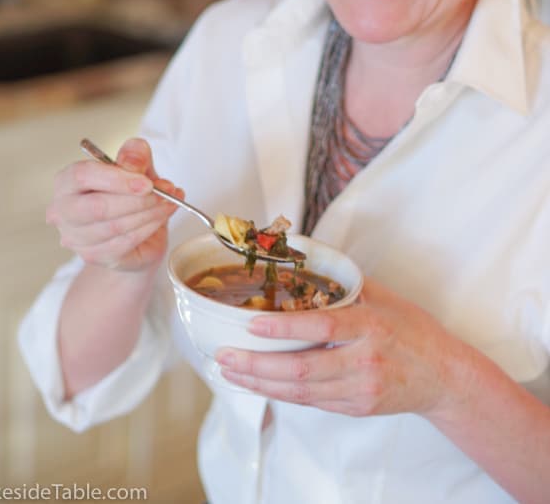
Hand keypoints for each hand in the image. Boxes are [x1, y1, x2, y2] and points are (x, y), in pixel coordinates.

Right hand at [47, 137, 181, 271]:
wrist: (134, 234)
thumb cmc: (129, 195)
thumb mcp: (137, 167)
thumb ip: (135, 156)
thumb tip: (134, 162)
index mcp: (66, 182)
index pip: (83, 176)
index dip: (117, 179)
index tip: (147, 182)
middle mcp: (63, 211)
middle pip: (96, 207)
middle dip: (136, 200)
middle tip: (163, 193)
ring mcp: (76, 238)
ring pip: (115, 226)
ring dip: (149, 213)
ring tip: (169, 202)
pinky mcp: (94, 256)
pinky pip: (125, 242)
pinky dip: (149, 228)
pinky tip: (161, 217)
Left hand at [216, 277, 460, 418]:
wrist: (444, 377)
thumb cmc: (413, 330)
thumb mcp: (385, 297)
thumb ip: (345, 284)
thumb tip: (305, 260)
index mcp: (370, 326)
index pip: (322, 327)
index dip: (284, 328)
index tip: (252, 325)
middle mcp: (363, 361)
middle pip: (302, 369)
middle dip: (257, 365)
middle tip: (224, 356)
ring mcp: (359, 390)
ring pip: (301, 392)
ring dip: (260, 383)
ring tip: (230, 371)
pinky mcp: (356, 408)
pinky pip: (311, 402)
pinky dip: (281, 393)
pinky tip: (259, 383)